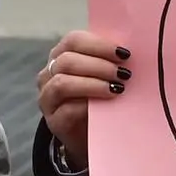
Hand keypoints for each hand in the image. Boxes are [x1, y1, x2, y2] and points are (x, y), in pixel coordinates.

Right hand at [34, 28, 128, 163]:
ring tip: (116, 88)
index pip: (74, 40)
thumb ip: (109, 61)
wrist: (93, 135)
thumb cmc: (100, 99)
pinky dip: (87, 105)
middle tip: (123, 74)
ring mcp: (48, 98)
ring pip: (62, 83)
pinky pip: (67, 109)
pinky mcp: (54, 121)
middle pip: (67, 60)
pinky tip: (105, 106)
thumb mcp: (103, 76)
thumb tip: (128, 53)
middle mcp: (49, 74)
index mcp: (61, 55)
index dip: (98, 45)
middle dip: (98, 65)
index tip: (123, 53)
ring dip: (92, 83)